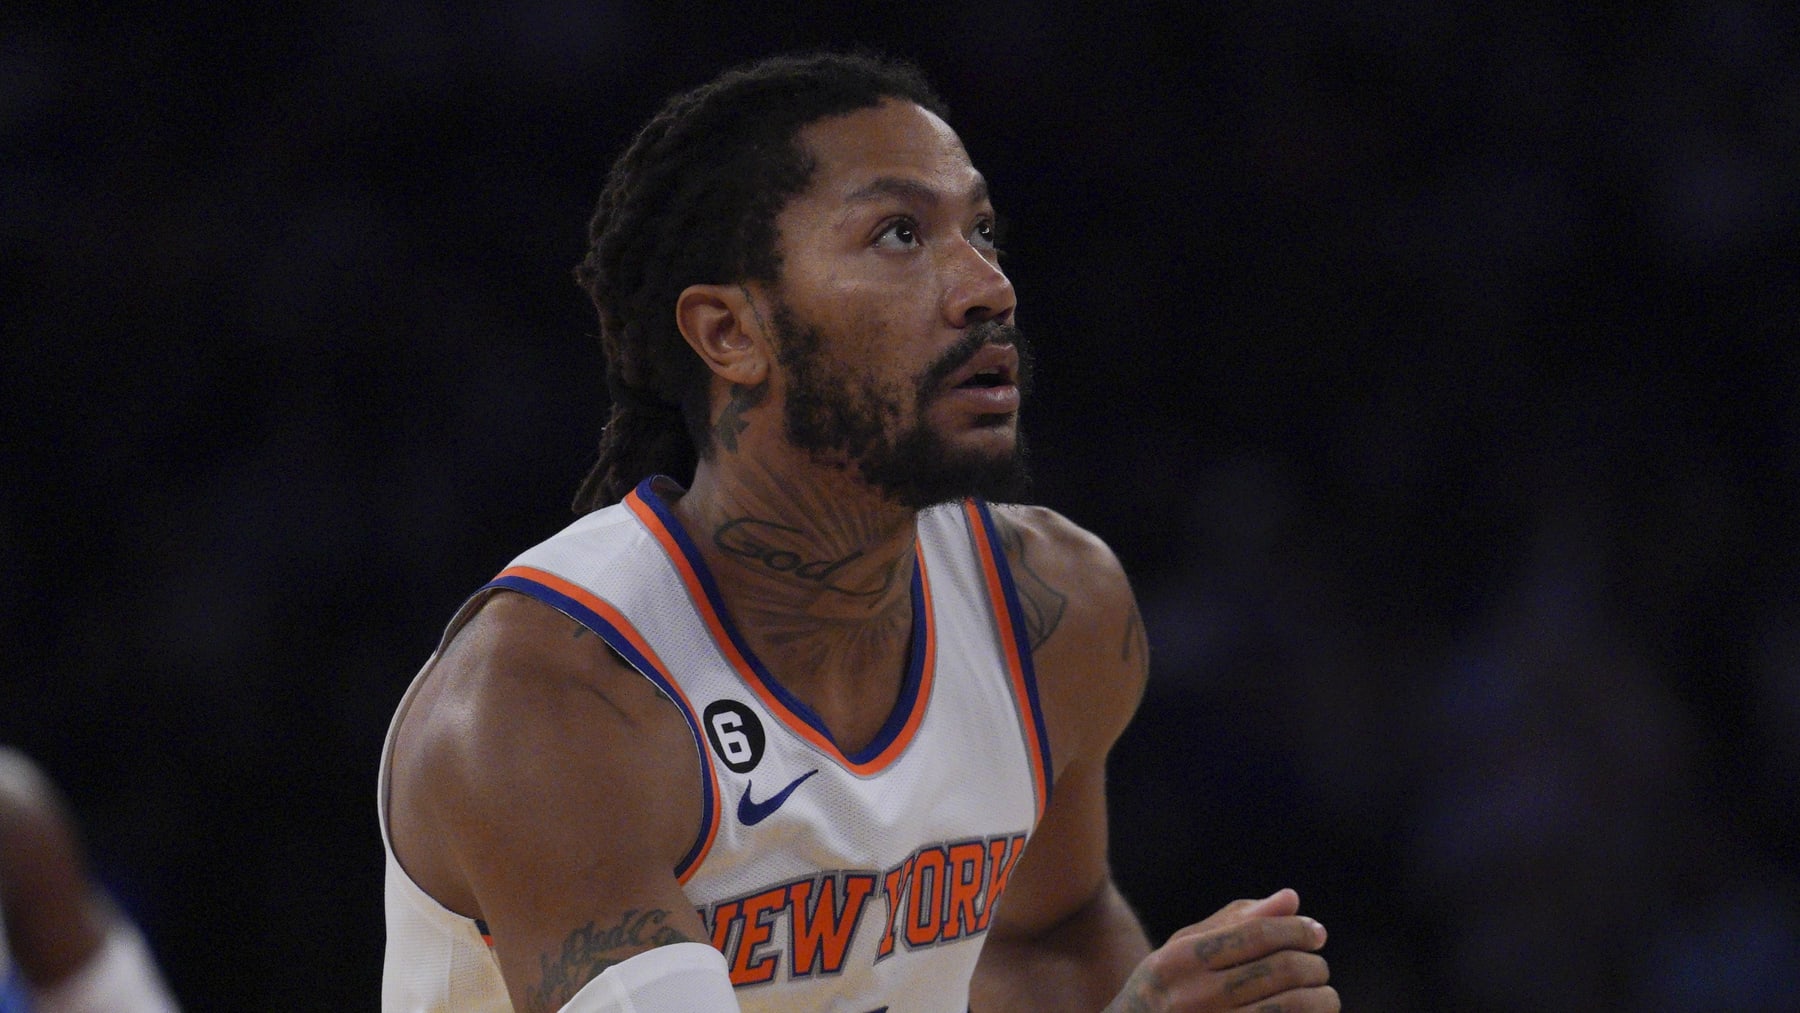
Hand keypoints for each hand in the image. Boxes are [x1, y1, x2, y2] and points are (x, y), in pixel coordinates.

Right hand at [1101, 889, 1337, 1011]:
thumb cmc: (1166, 986)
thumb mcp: (1185, 947)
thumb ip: (1236, 921)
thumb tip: (1292, 898)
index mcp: (1182, 959)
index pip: (1257, 934)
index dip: (1296, 930)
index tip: (1316, 933)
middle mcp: (1195, 995)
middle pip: (1280, 969)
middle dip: (1313, 965)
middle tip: (1319, 966)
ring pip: (1291, 1006)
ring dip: (1321, 998)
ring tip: (1325, 994)